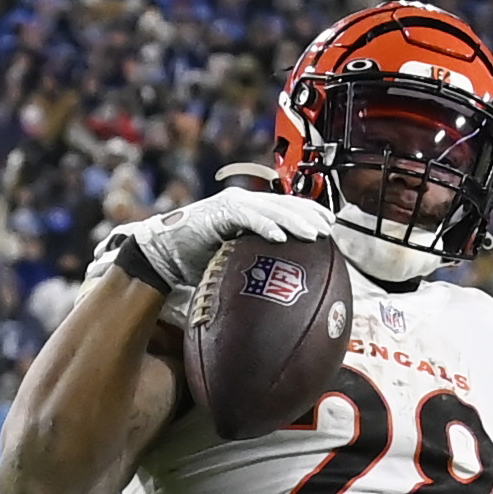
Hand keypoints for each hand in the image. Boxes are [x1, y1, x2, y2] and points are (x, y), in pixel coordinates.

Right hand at [101, 191, 340, 292]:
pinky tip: (280, 237)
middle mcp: (242, 203)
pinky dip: (264, 226)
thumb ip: (253, 265)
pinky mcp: (217, 212)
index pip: (284, 208)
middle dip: (308, 214)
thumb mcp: (231, 262)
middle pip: (283, 204)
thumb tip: (279, 290)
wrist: (162, 255)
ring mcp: (230, 205)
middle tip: (330, 227)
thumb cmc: (194, 262)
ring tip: (315, 233)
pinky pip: (246, 218)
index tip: (330, 225)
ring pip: (270, 208)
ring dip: (294, 220)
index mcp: (247, 212)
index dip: (308, 213)